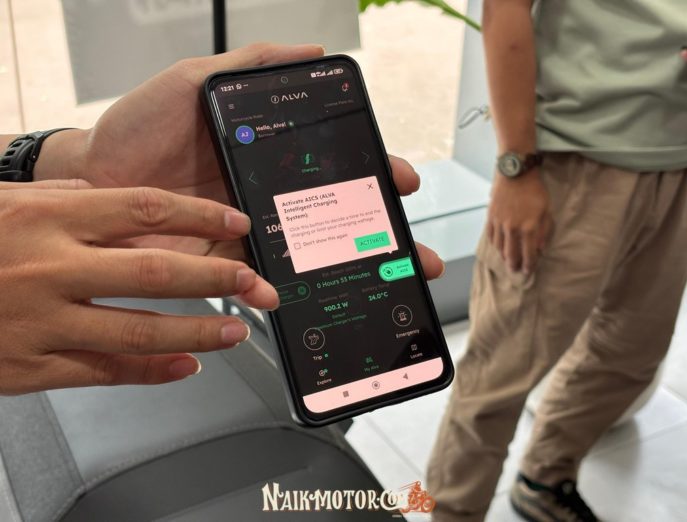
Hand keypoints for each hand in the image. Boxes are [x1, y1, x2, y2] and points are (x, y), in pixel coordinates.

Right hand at [0, 181, 276, 393]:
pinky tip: (184, 367)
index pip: (145, 209)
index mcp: (48, 218)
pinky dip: (151, 371)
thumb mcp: (12, 203)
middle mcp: (51, 267)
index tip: (237, 222)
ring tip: (235, 329)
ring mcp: (42, 321)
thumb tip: (134, 207)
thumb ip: (73, 205)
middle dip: (216, 277)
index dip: (201, 214)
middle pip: (156, 270)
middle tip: (255, 282)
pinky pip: (104, 372)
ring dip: (196, 332)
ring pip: (138, 329)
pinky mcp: (29, 367)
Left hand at [36, 42, 444, 278]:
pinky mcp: (217, 259)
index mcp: (265, 152)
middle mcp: (263, 193)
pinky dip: (274, 289)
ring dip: (344, 271)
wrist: (91, 177)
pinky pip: (254, 277)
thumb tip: (311, 54)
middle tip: (411, 251)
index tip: (399, 180)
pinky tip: (289, 294)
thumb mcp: (194, 81)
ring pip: (305, 253)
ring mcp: (244, 229)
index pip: (332, 163)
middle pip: (333, 215)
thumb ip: (249, 68)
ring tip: (376, 281)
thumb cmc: (138, 125)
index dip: (370, 171)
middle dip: (378, 233)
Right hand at [486, 169, 551, 274]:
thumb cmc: (534, 191)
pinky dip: (495, 244)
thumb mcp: (546, 211)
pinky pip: (491, 236)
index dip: (529, 264)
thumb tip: (540, 249)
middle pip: (511, 254)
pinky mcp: (491, 217)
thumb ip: (544, 231)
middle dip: (514, 265)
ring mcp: (500, 223)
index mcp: (529, 227)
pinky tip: (499, 247)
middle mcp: (513, 228)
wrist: (516, 174)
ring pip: (500, 247)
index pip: (528, 253)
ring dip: (504, 256)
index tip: (529, 270)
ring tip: (507, 260)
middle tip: (515, 271)